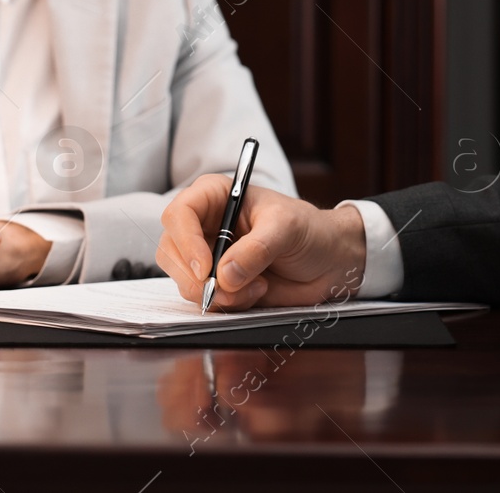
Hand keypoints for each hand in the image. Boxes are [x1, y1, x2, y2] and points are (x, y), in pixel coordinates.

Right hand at [156, 176, 366, 310]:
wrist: (328, 261)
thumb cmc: (309, 230)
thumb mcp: (287, 228)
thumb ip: (257, 248)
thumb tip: (225, 274)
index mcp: (215, 196)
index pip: (179, 214)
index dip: (186, 242)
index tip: (206, 268)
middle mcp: (204, 225)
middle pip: (172, 252)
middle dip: (198, 277)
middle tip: (229, 288)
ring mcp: (208, 256)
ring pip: (185, 280)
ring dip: (217, 294)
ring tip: (257, 286)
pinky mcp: (218, 282)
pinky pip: (204, 299)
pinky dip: (227, 303)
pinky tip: (256, 291)